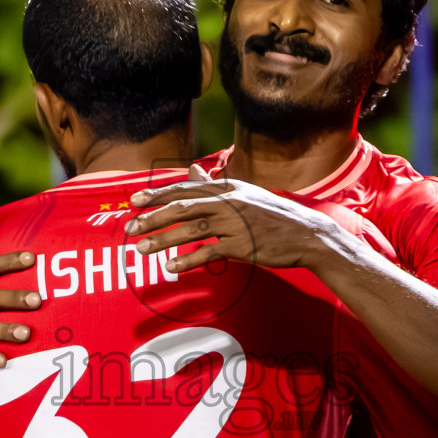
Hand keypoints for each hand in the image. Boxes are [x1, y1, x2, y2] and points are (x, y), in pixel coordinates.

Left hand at [125, 165, 342, 273]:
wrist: (307, 235)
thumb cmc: (273, 216)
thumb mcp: (244, 194)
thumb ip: (214, 185)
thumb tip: (192, 171)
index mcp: (228, 188)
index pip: (185, 189)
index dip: (158, 194)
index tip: (135, 201)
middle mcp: (229, 202)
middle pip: (183, 207)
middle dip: (153, 217)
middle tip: (130, 227)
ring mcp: (237, 224)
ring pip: (192, 229)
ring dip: (164, 240)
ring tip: (142, 249)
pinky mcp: (244, 246)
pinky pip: (210, 253)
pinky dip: (189, 259)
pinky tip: (171, 266)